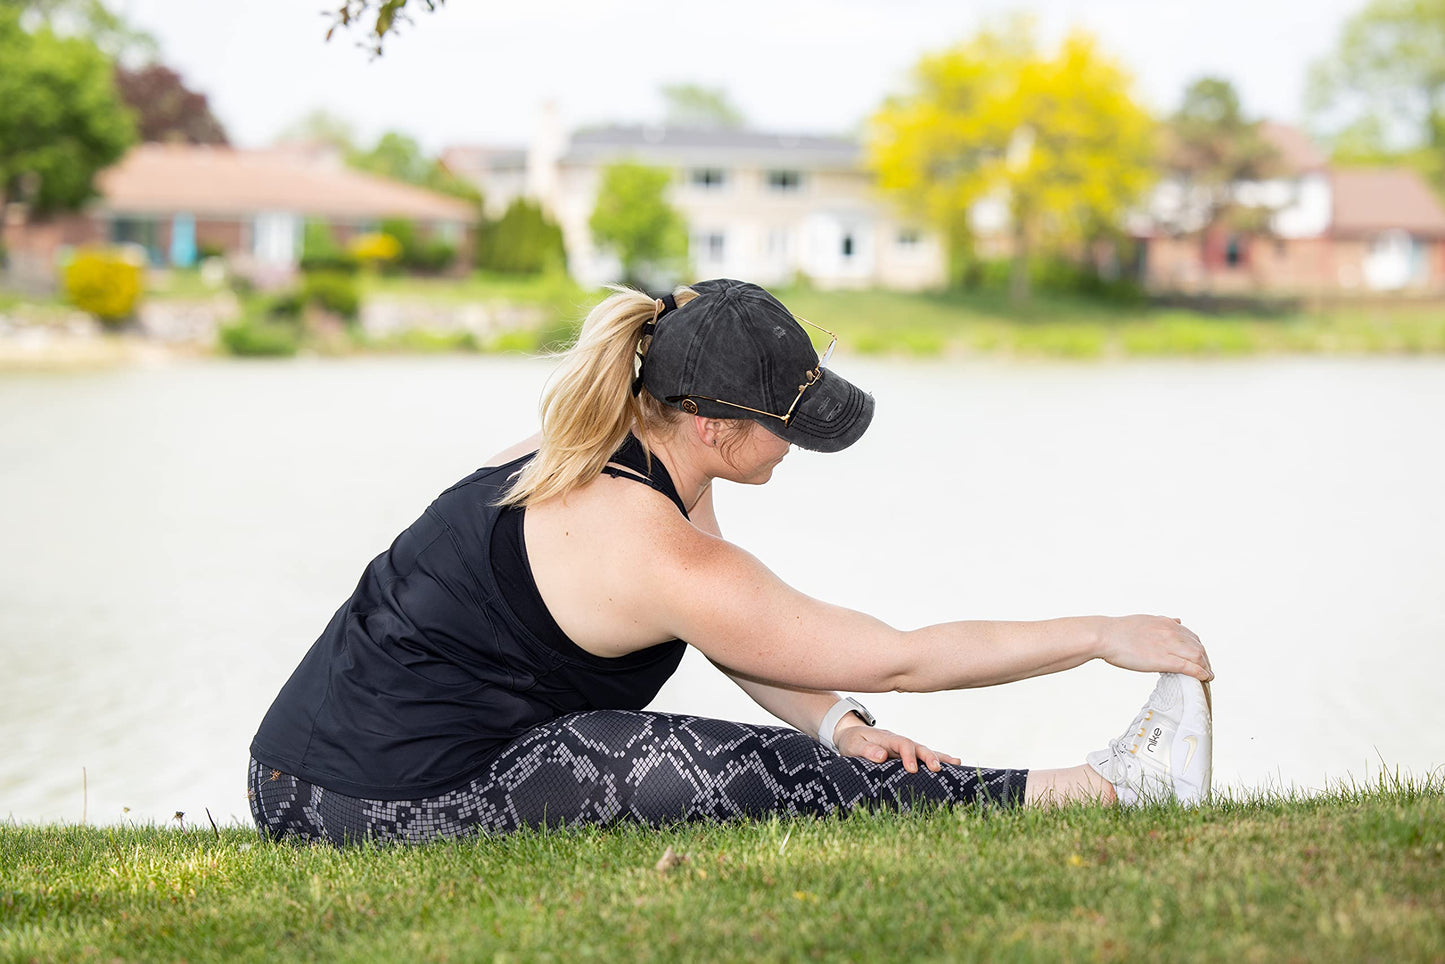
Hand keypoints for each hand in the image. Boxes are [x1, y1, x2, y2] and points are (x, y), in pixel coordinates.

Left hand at [833, 719, 960, 773]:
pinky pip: (923, 756)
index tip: (912, 769)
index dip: (908, 756)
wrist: (851, 734)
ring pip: (924, 750)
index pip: (902, 744)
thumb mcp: (853, 744)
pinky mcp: (906, 755)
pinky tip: (952, 765)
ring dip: (940, 757)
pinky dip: (938, 759)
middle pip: (918, 746)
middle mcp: (899, 741)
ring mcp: (904, 748)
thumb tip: (882, 756)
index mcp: (887, 738)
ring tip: (957, 764)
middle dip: (929, 756)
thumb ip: (865, 749)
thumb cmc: (852, 740)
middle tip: (938, 768)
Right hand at [1098, 614, 1213, 681]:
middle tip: (1206, 670)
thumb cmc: (1119, 630)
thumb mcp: (1146, 619)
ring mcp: (1168, 645)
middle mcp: (1171, 632)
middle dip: (1205, 660)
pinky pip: (1189, 667)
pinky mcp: (1164, 659)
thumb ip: (1163, 622)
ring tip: (1208, 676)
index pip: (1192, 637)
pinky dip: (1200, 673)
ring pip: (1197, 657)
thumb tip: (1178, 620)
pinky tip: (1204, 678)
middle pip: (1198, 647)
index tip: (1199, 658)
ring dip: (1206, 667)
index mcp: (1166, 623)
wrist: (1105, 635)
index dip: (1198, 649)